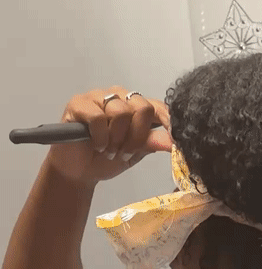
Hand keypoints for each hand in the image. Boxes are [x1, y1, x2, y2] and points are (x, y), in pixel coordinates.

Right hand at [46, 85, 172, 185]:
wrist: (78, 172)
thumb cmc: (105, 159)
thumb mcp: (134, 153)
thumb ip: (151, 143)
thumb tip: (172, 142)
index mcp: (135, 106)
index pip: (157, 106)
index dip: (168, 122)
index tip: (175, 140)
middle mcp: (119, 96)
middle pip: (142, 107)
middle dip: (136, 137)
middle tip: (125, 152)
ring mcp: (98, 97)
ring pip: (120, 112)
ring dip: (116, 140)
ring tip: (108, 151)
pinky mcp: (79, 103)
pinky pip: (98, 117)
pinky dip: (100, 137)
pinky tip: (96, 145)